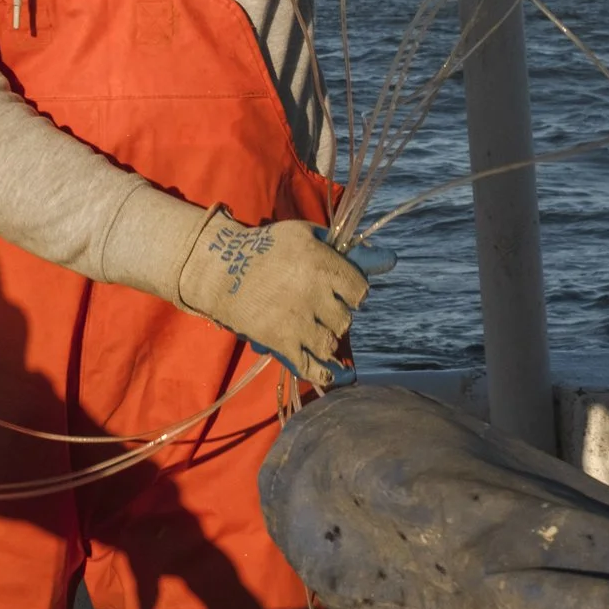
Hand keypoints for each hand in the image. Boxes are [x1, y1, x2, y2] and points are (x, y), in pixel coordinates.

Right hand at [176, 210, 367, 387]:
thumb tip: (391, 259)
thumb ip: (349, 251)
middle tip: (318, 309)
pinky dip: (324, 372)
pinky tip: (331, 372)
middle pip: (345, 319)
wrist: (217, 269)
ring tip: (310, 329)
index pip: (359, 290)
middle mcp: (312, 293)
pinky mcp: (279, 341)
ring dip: (324, 338)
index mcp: (321, 263)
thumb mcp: (307, 236)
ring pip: (331, 342)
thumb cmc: (266, 247)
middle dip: (334, 315)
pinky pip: (312, 366)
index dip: (351, 293)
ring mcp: (296, 320)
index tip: (339, 292)